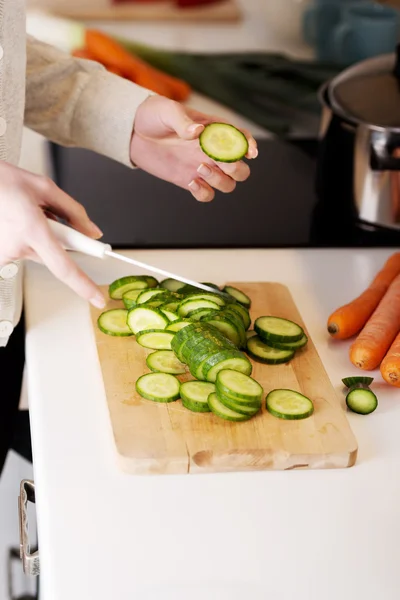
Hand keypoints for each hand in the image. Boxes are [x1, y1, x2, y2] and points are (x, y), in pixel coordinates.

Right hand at [0, 161, 105, 307]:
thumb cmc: (5, 182)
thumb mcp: (45, 188)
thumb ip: (74, 212)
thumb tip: (92, 232)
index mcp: (31, 229)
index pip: (64, 267)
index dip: (83, 285)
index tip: (96, 298)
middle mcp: (16, 246)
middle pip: (53, 255)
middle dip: (56, 238)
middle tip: (43, 214)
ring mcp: (3, 254)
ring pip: (37, 252)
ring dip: (36, 237)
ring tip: (20, 215)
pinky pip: (21, 252)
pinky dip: (23, 239)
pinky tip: (13, 223)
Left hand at [130, 96, 257, 201]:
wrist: (132, 132)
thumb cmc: (152, 115)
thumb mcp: (166, 111)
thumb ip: (182, 121)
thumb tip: (197, 132)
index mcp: (214, 129)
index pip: (241, 138)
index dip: (249, 146)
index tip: (249, 153)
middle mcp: (213, 150)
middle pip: (241, 168)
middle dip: (236, 169)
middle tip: (218, 162)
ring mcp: (203, 167)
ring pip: (229, 184)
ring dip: (220, 181)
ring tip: (199, 169)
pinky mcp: (190, 180)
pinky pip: (207, 195)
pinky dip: (204, 193)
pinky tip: (191, 182)